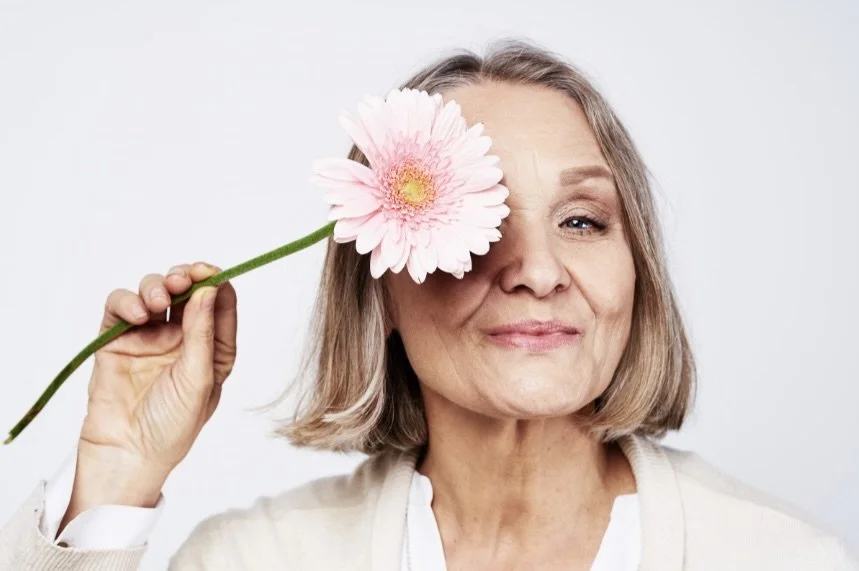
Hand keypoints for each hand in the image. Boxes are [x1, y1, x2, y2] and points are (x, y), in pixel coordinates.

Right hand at [62, 262, 237, 526]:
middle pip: (186, 290)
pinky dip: (126, 301)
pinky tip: (136, 315)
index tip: (208, 270)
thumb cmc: (172, 426)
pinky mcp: (117, 340)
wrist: (127, 455)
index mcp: (212, 347)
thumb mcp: (199, 379)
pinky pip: (120, 307)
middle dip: (184, 277)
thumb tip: (210, 289)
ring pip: (153, 292)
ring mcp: (149, 337)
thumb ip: (203, 333)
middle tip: (181, 280)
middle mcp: (183, 338)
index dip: (215, 281)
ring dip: (155, 287)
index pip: (219, 303)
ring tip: (157, 303)